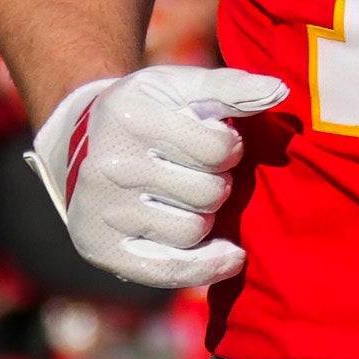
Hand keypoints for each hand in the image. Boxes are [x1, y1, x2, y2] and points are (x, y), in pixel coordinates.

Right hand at [34, 62, 286, 288]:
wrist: (80, 143)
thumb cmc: (147, 112)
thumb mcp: (181, 87)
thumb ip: (232, 87)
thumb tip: (279, 90)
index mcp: (130, 117)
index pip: (218, 148)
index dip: (229, 148)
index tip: (216, 144)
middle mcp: (109, 166)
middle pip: (208, 193)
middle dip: (216, 183)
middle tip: (197, 173)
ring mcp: (101, 211)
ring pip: (194, 231)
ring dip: (204, 218)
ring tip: (185, 199)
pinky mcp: (100, 248)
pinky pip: (170, 271)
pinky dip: (206, 266)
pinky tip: (228, 254)